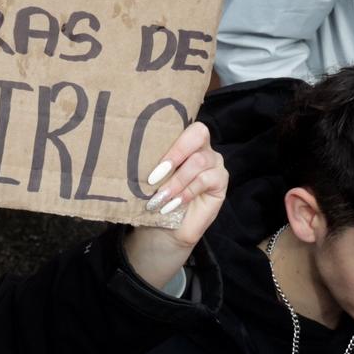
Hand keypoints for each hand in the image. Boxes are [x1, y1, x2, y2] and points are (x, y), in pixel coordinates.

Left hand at [121, 122, 226, 290]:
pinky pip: (206, 179)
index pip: (185, 124)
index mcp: (185, 142)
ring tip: (161, 197)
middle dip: (176, 152)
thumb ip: (150, 161)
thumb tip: (133, 151)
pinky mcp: (221, 182)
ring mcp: (214, 164)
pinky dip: (187, 191)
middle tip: (155, 175)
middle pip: (199, 133)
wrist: (164, 229)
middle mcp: (203, 149)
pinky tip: (175, 203)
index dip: (170, 140)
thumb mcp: (150, 178)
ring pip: (200, 161)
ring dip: (177, 180)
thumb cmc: (155, 199)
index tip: (152, 164)